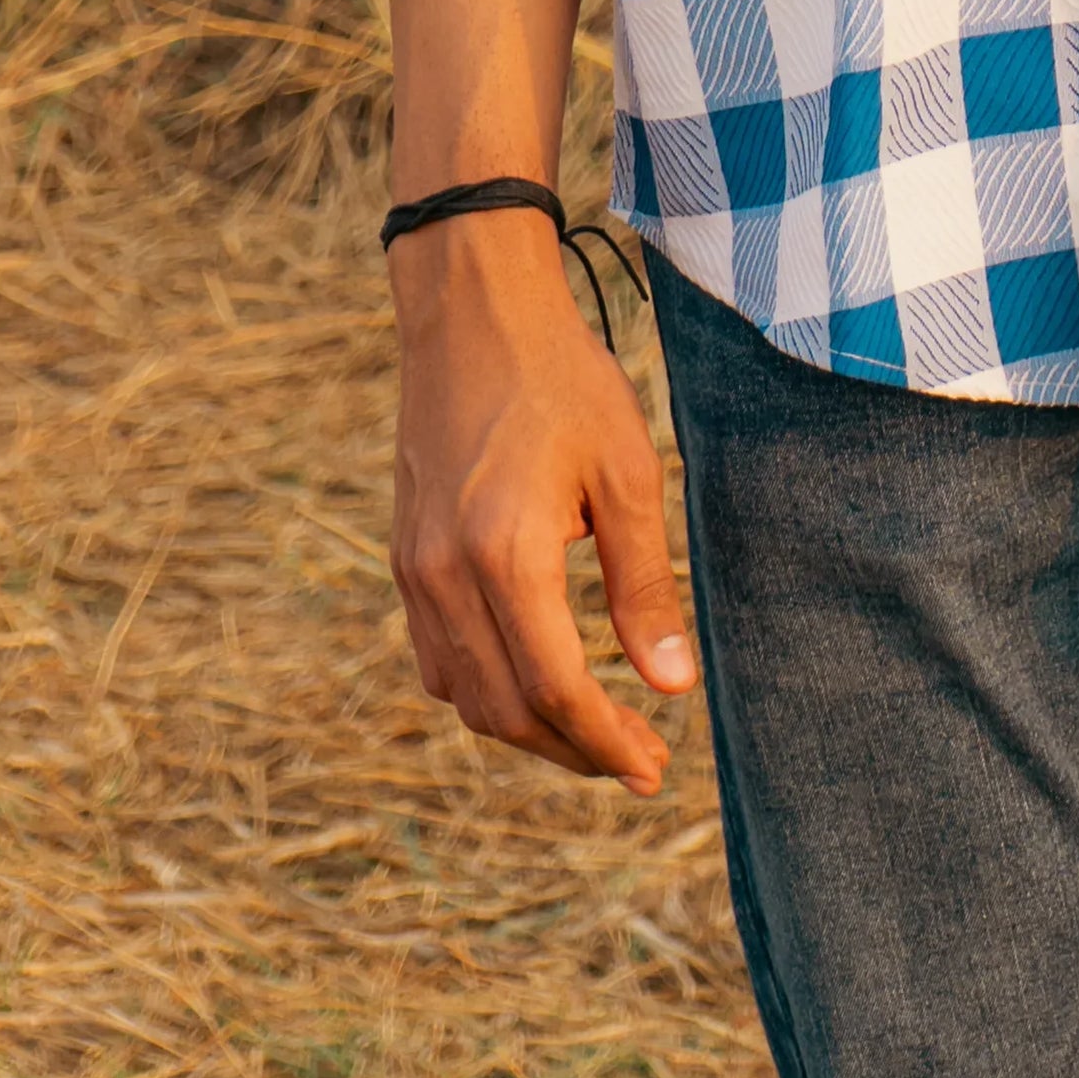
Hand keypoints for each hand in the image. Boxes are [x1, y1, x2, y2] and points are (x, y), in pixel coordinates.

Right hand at [390, 212, 698, 788]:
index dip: (607, 743)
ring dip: (529, 730)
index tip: (654, 765)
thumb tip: (672, 686)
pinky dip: (487, 692)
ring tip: (596, 733)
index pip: (555, 690)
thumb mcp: (627, 472)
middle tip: (639, 762)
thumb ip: (644, 585)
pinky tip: (537, 683)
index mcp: (504, 555)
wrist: (472, 312)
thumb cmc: (561, 380)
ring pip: (465, 695)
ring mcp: (414, 570)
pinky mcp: (405, 558)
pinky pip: (439, 659)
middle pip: (505, 711)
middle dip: (574, 751)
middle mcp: (444, 576)